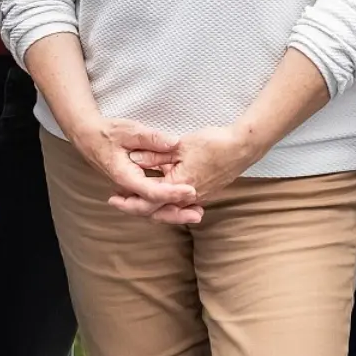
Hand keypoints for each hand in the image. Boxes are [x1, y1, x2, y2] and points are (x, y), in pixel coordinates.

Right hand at [70, 118, 199, 224]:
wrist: (88, 137)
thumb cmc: (108, 133)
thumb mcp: (129, 130)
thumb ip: (151, 137)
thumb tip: (174, 142)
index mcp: (124, 176)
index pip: (151, 192)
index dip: (172, 193)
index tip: (191, 190)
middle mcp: (126, 189)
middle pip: (152, 210)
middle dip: (176, 213)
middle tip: (197, 214)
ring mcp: (129, 191)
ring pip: (151, 211)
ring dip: (173, 214)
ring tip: (196, 214)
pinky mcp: (134, 189)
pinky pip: (150, 204)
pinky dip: (166, 207)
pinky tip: (183, 206)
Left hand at [122, 124, 258, 221]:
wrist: (242, 148)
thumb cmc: (213, 144)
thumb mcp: (180, 146)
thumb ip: (156, 155)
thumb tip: (134, 159)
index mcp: (179, 187)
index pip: (149, 202)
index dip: (129, 202)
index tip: (113, 198)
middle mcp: (188, 198)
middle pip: (157, 210)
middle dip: (136, 206)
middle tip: (117, 201)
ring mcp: (198, 197)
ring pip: (168, 208)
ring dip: (150, 205)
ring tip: (131, 198)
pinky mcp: (203, 193)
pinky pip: (178, 203)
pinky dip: (164, 201)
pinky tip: (155, 193)